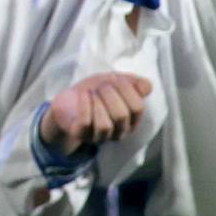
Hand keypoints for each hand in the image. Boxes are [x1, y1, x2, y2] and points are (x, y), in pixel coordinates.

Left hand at [38, 73, 156, 152]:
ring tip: (92, 91)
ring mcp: (100, 136)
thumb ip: (133, 83)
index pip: (137, 108)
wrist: (68, 101)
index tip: (116, 79)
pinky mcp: (81, 134)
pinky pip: (85, 123)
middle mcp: (119, 132)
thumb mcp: (115, 82)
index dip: (127, 90)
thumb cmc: (96, 92)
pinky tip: (83, 94)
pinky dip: (85, 106)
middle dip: (111, 94)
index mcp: (132, 120)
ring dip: (98, 103)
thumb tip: (147, 87)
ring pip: (105, 125)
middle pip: (121, 116)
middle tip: (102, 85)